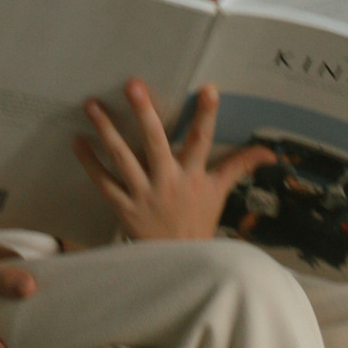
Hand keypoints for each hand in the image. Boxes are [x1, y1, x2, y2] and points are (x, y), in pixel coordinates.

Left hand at [75, 81, 274, 244]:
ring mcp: (143, 194)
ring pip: (123, 158)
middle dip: (144, 113)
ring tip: (91, 105)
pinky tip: (77, 141)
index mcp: (194, 176)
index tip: (208, 89)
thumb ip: (240, 166)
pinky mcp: (123, 207)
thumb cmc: (198, 222)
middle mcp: (168, 182)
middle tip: (133, 84)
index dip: (206, 115)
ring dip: (106, 130)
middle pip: (156, 143)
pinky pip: (103, 182)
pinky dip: (90, 163)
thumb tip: (269, 151)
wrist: (178, 263)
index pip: (203, 140)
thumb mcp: (220, 192)